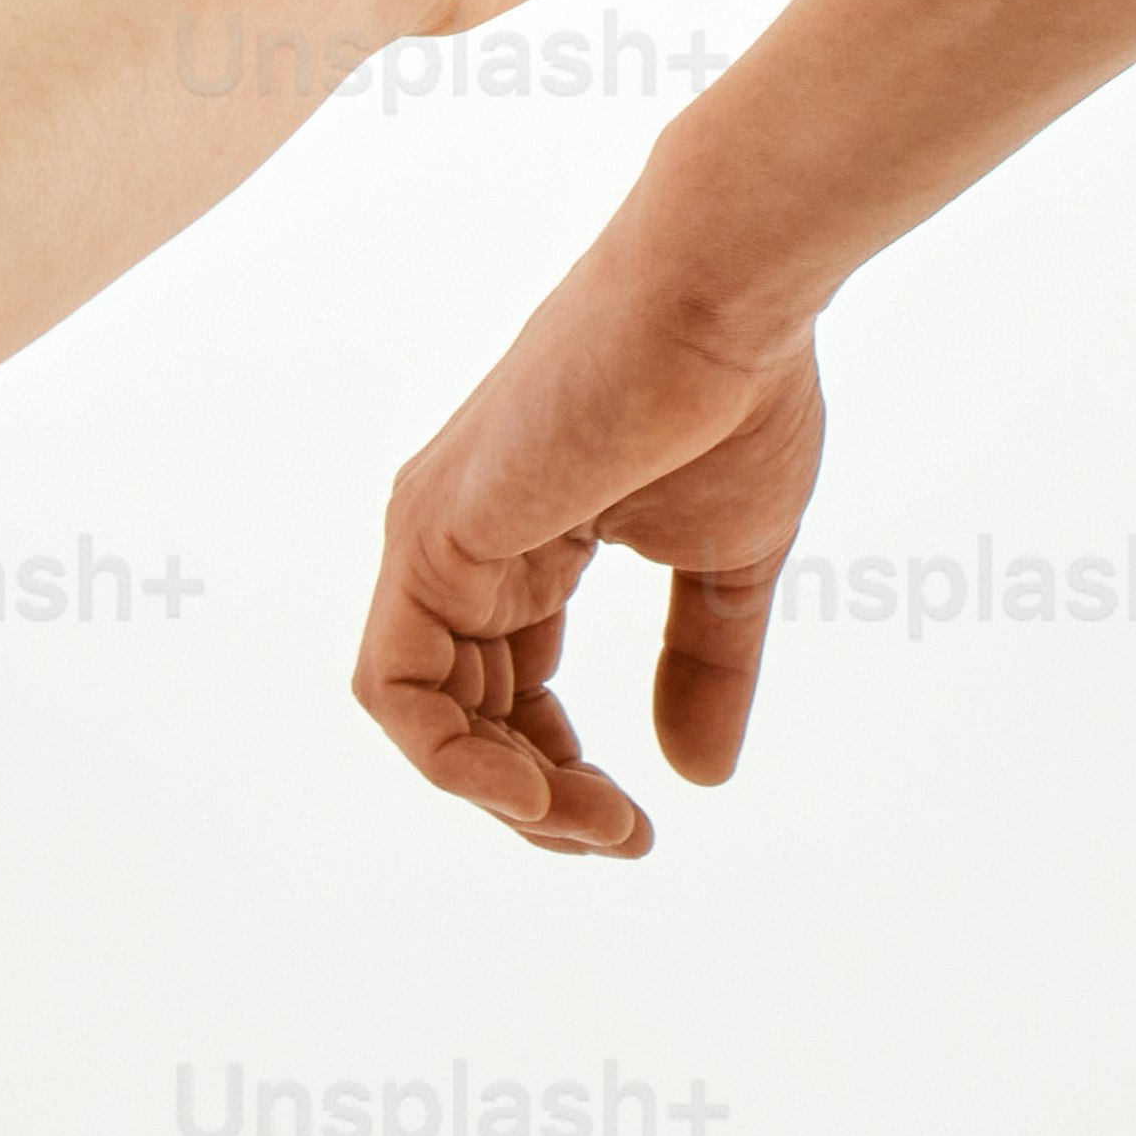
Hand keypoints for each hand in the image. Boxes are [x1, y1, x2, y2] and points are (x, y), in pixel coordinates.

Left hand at [354, 215, 821, 855]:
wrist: (727, 294)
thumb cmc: (736, 393)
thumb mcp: (726, 563)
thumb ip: (704, 664)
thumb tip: (694, 777)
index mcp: (518, 538)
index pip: (503, 687)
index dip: (559, 771)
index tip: (639, 823)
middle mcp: (458, 537)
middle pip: (459, 713)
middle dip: (534, 802)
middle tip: (618, 841)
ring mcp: (435, 533)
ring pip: (420, 715)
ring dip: (501, 797)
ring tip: (590, 828)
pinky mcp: (432, 533)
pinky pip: (398, 688)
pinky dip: (454, 761)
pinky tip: (536, 795)